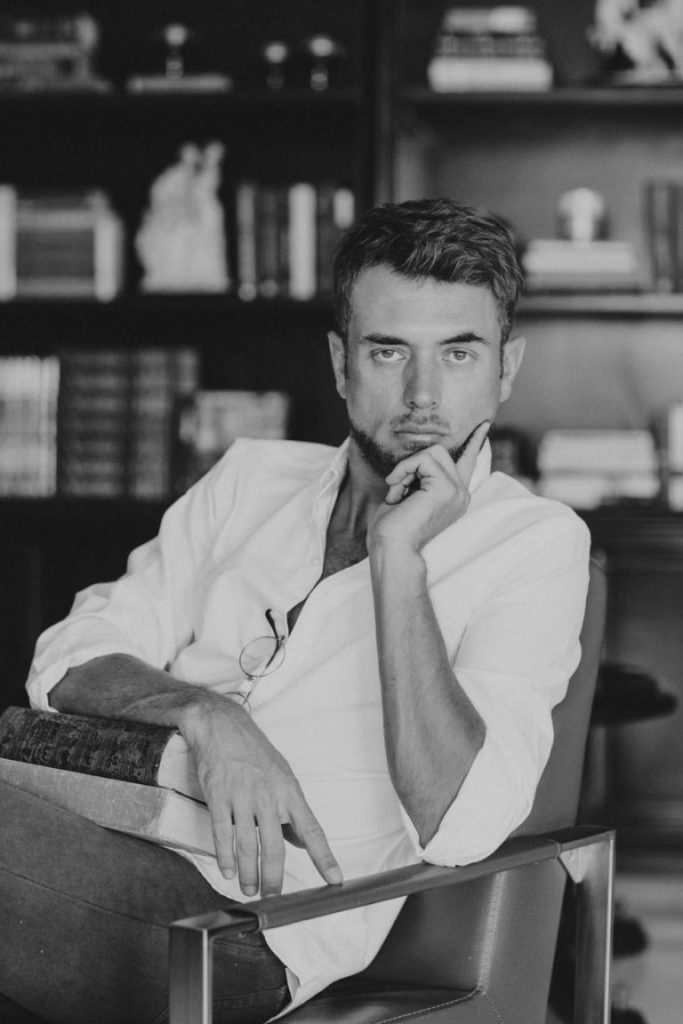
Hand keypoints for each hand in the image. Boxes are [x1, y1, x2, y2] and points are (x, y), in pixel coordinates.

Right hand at [181, 693, 341, 896]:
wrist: (222, 725)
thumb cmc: (255, 753)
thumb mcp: (282, 777)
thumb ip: (291, 812)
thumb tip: (303, 842)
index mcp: (289, 792)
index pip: (312, 830)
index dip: (325, 857)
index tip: (335, 880)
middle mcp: (269, 796)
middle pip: (275, 847)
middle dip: (274, 878)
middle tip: (274, 897)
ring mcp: (242, 796)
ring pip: (248, 845)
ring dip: (249, 873)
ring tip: (250, 890)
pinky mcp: (218, 796)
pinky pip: (223, 833)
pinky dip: (226, 857)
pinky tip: (229, 871)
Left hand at [368, 421, 489, 553]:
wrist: (391, 546)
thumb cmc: (393, 527)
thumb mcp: (408, 494)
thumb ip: (421, 476)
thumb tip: (422, 457)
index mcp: (453, 496)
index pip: (469, 463)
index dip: (475, 442)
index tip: (483, 425)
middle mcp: (460, 494)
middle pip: (441, 452)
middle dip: (413, 463)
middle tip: (398, 487)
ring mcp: (456, 491)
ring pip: (433, 452)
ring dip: (407, 468)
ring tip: (398, 492)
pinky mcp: (446, 489)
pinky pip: (423, 459)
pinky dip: (404, 470)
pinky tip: (397, 491)